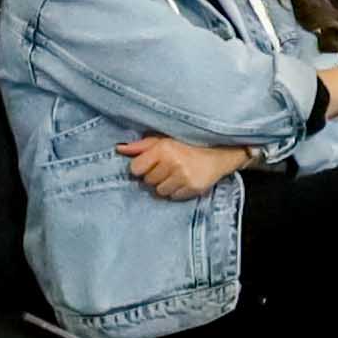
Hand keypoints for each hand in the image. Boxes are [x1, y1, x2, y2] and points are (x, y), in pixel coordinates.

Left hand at [122, 136, 242, 201]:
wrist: (218, 154)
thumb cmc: (186, 146)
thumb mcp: (163, 140)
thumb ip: (141, 146)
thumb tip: (119, 148)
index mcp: (163, 148)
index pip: (136, 168)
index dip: (141, 168)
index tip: (150, 164)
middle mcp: (172, 162)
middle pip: (147, 181)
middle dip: (154, 176)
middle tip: (167, 168)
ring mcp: (183, 177)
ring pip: (159, 191)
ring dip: (165, 185)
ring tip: (175, 175)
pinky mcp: (193, 188)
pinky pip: (173, 197)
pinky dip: (176, 191)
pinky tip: (183, 181)